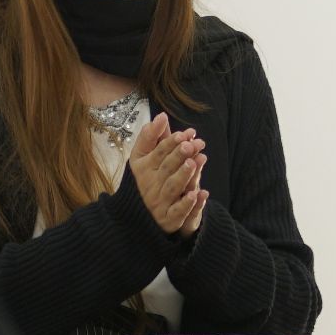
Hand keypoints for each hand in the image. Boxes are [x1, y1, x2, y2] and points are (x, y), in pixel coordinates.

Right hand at [127, 112, 204, 233]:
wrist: (137, 215)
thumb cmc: (145, 179)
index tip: (184, 134)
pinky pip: (178, 212)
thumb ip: (151, 137)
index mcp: (144, 168)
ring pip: (172, 188)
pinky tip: (198, 194)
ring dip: (183, 176)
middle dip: (178, 156)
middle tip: (190, 145)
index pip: (157, 153)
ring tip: (194, 163)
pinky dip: (187, 204)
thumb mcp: (143, 157)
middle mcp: (151, 185)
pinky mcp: (169, 218)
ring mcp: (159, 202)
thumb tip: (161, 116)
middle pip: (166, 168)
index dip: (170, 143)